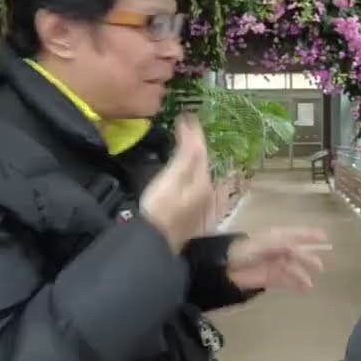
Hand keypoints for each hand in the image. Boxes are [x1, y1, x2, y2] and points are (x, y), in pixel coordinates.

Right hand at [140, 114, 215, 252]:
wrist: (152, 245)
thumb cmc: (160, 209)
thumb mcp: (173, 177)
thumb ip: (186, 152)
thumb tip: (191, 122)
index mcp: (204, 182)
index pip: (201, 150)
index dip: (193, 131)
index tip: (184, 115)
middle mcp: (208, 194)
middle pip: (203, 163)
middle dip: (197, 145)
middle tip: (186, 128)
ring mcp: (200, 208)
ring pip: (200, 176)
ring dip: (194, 160)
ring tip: (184, 146)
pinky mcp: (189, 218)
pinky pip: (194, 187)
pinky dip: (190, 174)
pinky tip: (183, 175)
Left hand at [226, 227, 331, 290]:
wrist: (223, 268)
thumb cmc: (241, 251)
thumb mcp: (262, 244)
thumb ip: (280, 244)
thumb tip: (298, 247)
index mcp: (274, 237)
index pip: (295, 234)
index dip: (309, 234)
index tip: (324, 237)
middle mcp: (276, 249)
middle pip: (296, 253)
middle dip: (308, 258)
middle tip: (320, 266)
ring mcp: (273, 264)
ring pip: (292, 268)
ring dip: (302, 274)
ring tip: (310, 283)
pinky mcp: (269, 278)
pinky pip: (285, 280)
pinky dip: (295, 283)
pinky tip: (304, 288)